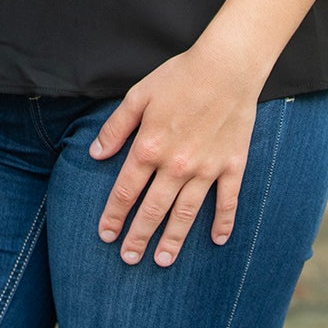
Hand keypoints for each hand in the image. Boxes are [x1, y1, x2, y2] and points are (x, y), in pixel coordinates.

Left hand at [88, 45, 258, 266]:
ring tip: (163, 261)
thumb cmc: (180, 76)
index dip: (113, 216)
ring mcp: (206, 169)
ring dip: (173, 240)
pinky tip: (217, 240)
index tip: (105, 235)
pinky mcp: (232, 166)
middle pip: (152, 210)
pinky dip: (223, 223)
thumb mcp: (138, 95)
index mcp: (149, 148)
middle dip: (138, 237)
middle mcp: (176, 165)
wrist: (227, 66)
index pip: (124, 191)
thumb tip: (95, 154)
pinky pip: (227, 202)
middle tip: (128, 260)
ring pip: (185, 214)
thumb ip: (116, 128)